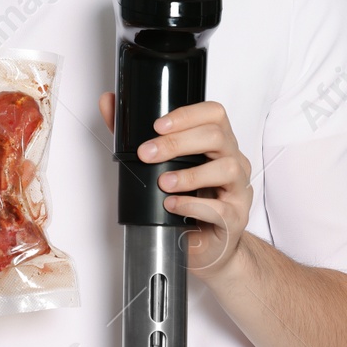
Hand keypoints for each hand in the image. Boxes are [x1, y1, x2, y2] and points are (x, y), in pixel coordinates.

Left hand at [97, 93, 253, 280]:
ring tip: (163, 183)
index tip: (157, 125)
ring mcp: (238, 189)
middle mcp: (233, 160)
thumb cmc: (187, 198)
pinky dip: (193, 205)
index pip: (214, 114)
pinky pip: (221, 208)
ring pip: (226, 169)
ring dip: (190, 175)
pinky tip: (173, 205)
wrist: (205, 243)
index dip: (187, 115)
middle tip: (148, 154)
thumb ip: (134, 134)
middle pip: (217, 137)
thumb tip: (108, 102)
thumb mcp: (160, 165)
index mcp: (218, 143)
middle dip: (178, 142)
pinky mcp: (236, 217)